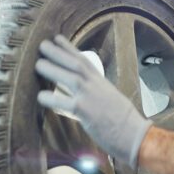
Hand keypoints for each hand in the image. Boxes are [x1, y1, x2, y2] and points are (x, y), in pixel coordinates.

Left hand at [35, 35, 152, 168]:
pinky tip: (40, 96)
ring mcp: (91, 97)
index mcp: (102, 82)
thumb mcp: (112, 99)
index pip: (84, 60)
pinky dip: (51, 98)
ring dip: (52, 69)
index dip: (69, 48)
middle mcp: (96, 85)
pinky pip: (64, 102)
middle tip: (42, 45)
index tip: (57, 38)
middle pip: (75, 63)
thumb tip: (84, 93)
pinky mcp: (85, 111)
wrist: (135, 135)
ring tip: (37, 64)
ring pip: (69, 77)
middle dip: (58, 52)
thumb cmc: (125, 122)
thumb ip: (97, 93)